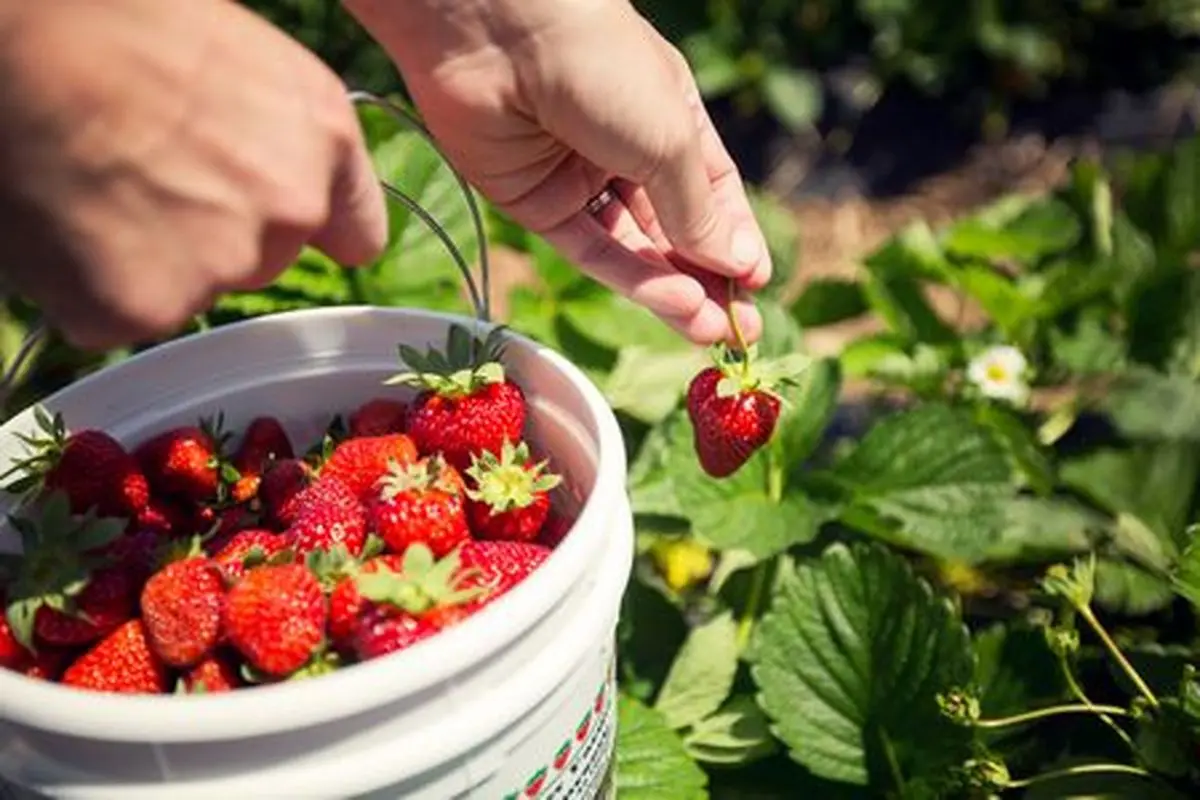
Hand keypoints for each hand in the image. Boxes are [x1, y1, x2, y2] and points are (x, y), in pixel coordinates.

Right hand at [0, 0, 387, 349]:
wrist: (11, 43)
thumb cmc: (108, 21)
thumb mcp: (233, 52)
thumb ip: (277, 128)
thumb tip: (280, 166)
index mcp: (323, 135)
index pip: (356, 231)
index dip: (315, 230)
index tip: (279, 225)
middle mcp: (291, 207)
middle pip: (264, 258)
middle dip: (214, 235)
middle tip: (142, 175)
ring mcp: (221, 264)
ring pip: (194, 289)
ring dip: (150, 261)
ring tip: (93, 188)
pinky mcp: (144, 306)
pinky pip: (122, 315)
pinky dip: (90, 288)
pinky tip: (63, 225)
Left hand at [344, 0, 770, 344]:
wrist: (498, 33)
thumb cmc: (603, 65)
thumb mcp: (670, 140)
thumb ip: (698, 211)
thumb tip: (737, 266)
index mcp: (668, 116)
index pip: (710, 191)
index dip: (732, 239)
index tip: (755, 285)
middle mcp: (624, 148)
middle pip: (671, 228)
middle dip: (705, 278)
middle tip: (738, 331)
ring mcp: (577, 178)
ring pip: (631, 248)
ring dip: (671, 289)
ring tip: (708, 329)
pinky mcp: (532, 202)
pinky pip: (587, 249)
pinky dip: (628, 278)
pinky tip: (670, 302)